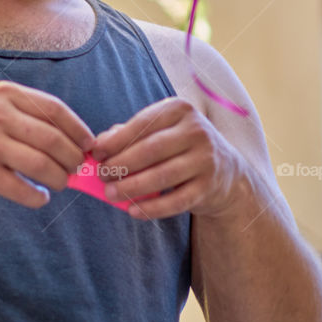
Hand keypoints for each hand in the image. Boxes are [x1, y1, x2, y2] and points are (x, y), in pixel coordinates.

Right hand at [0, 81, 95, 207]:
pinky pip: (22, 189)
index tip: (89, 144)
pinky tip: (40, 197)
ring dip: (59, 178)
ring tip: (61, 183)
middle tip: (76, 168)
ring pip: (41, 164)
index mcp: (5, 95)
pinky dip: (37, 197)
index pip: (54, 109)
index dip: (78, 129)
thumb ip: (28, 119)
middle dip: (72, 157)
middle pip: (52, 138)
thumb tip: (75, 141)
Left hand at [91, 97, 245, 220]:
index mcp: (180, 109)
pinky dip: (152, 208)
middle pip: (151, 149)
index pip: (143, 123)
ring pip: (162, 176)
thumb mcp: (160, 131)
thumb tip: (99, 143)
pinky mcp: (208, 187)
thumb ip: (129, 133)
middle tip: (102, 176)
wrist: (224, 170)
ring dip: (132, 187)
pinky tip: (132, 211)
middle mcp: (196, 130)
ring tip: (110, 194)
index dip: (117, 140)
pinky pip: (175, 201)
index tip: (97, 153)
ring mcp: (205, 159)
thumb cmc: (179, 146)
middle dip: (121, 164)